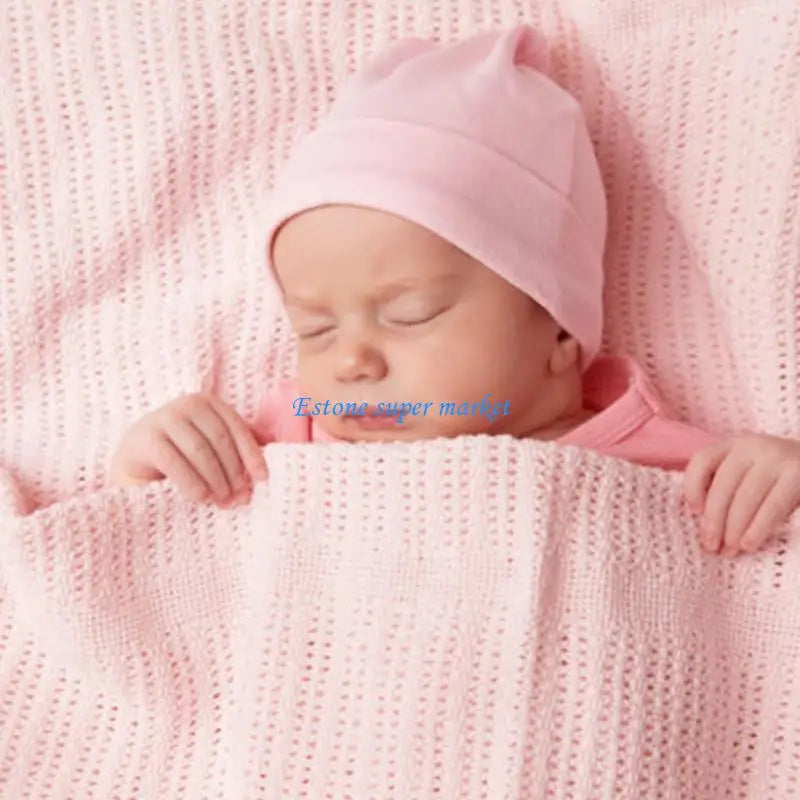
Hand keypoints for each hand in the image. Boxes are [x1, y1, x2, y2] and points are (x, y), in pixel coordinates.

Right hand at [109, 392, 268, 506]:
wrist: (134, 459)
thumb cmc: (182, 454)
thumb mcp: (209, 445)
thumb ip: (235, 447)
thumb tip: (266, 466)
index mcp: (208, 403)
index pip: (237, 429)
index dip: (252, 455)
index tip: (262, 479)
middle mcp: (187, 404)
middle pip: (220, 441)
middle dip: (234, 473)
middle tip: (240, 499)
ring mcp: (164, 418)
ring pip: (200, 451)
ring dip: (215, 481)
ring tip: (222, 502)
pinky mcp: (146, 438)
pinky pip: (176, 463)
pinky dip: (192, 483)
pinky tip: (200, 499)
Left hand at [683, 434, 799, 555]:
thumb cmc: (775, 480)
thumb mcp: (747, 475)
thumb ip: (726, 490)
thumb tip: (705, 528)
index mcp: (733, 445)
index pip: (703, 460)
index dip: (692, 486)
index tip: (693, 512)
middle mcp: (752, 446)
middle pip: (722, 485)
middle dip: (714, 520)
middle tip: (711, 546)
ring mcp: (775, 458)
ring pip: (745, 497)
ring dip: (734, 528)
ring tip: (729, 550)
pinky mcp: (797, 473)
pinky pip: (772, 506)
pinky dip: (758, 528)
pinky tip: (749, 544)